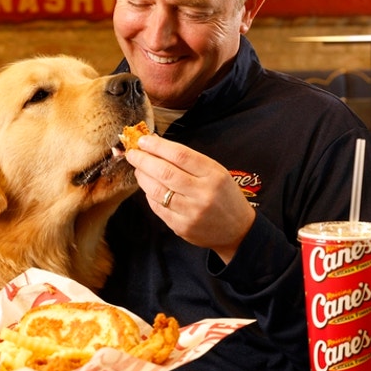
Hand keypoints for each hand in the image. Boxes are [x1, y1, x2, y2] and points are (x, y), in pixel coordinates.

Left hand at [126, 133, 254, 263]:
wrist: (238, 230)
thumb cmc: (225, 196)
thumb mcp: (217, 172)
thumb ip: (190, 160)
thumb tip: (158, 146)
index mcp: (214, 175)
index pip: (180, 155)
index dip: (158, 146)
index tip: (143, 140)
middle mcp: (203, 193)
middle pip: (165, 172)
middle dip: (144, 160)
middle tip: (133, 153)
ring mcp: (191, 212)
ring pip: (157, 191)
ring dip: (143, 177)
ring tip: (138, 169)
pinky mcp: (182, 227)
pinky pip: (158, 207)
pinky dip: (149, 194)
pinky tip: (148, 187)